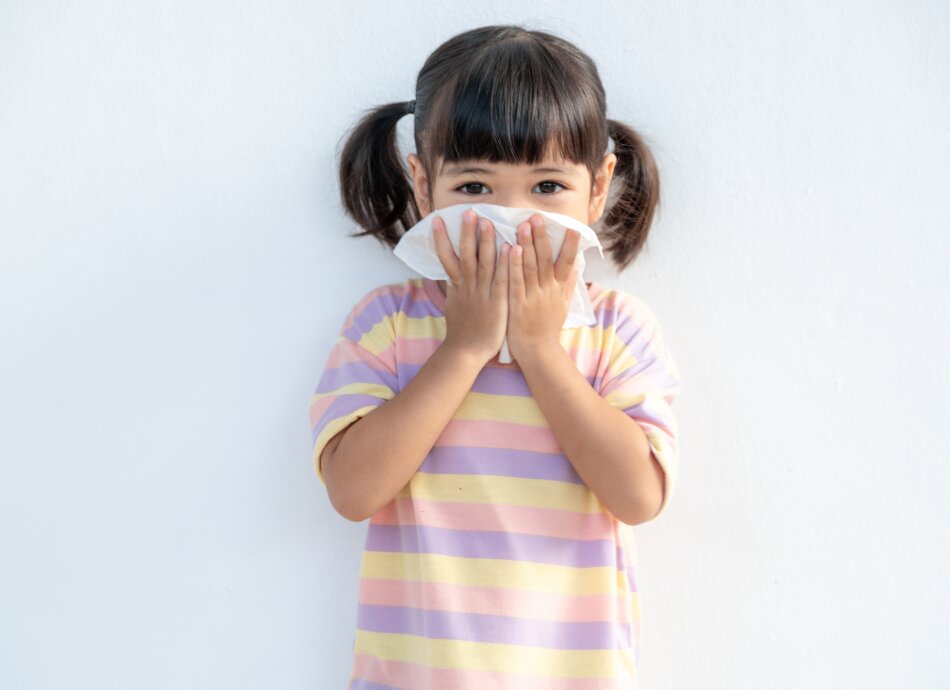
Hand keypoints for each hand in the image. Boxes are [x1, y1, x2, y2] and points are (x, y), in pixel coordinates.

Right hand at [432, 208, 509, 366]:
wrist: (466, 352)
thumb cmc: (462, 331)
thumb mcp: (453, 305)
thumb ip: (454, 287)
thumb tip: (450, 274)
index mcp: (457, 286)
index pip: (447, 257)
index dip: (442, 239)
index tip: (439, 220)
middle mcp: (468, 286)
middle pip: (466, 254)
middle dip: (467, 233)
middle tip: (469, 212)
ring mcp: (482, 294)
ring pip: (484, 263)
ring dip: (486, 242)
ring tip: (487, 222)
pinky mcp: (497, 302)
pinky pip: (501, 279)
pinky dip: (505, 263)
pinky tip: (509, 247)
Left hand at [506, 214, 579, 362]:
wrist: (538, 352)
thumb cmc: (548, 328)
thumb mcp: (564, 305)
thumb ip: (569, 283)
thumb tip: (578, 263)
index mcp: (559, 290)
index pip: (567, 263)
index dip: (570, 246)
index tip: (572, 228)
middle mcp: (548, 291)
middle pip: (546, 260)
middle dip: (542, 237)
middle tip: (538, 217)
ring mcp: (533, 297)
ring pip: (530, 267)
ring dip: (527, 245)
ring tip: (523, 225)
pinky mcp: (517, 305)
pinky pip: (516, 282)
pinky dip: (514, 265)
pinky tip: (511, 250)